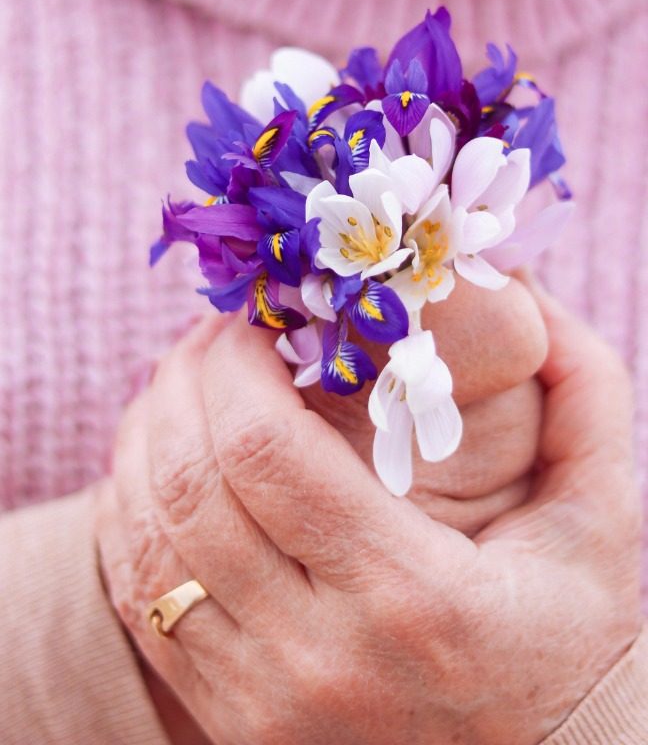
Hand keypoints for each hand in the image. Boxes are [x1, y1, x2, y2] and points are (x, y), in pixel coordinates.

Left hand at [96, 289, 641, 744]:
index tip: (255, 318)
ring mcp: (260, 701)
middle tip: (212, 335)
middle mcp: (318, 657)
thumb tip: (531, 293)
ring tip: (178, 382)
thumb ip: (588, 396)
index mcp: (412, 598)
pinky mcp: (229, 723)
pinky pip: (138, 602)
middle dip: (181, 380)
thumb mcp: (602, 523)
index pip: (265, 450)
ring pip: (144, 541)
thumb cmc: (565, 642)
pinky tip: (156, 462)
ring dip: (143, 438)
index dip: (235, 362)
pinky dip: (127, 514)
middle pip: (188, 484)